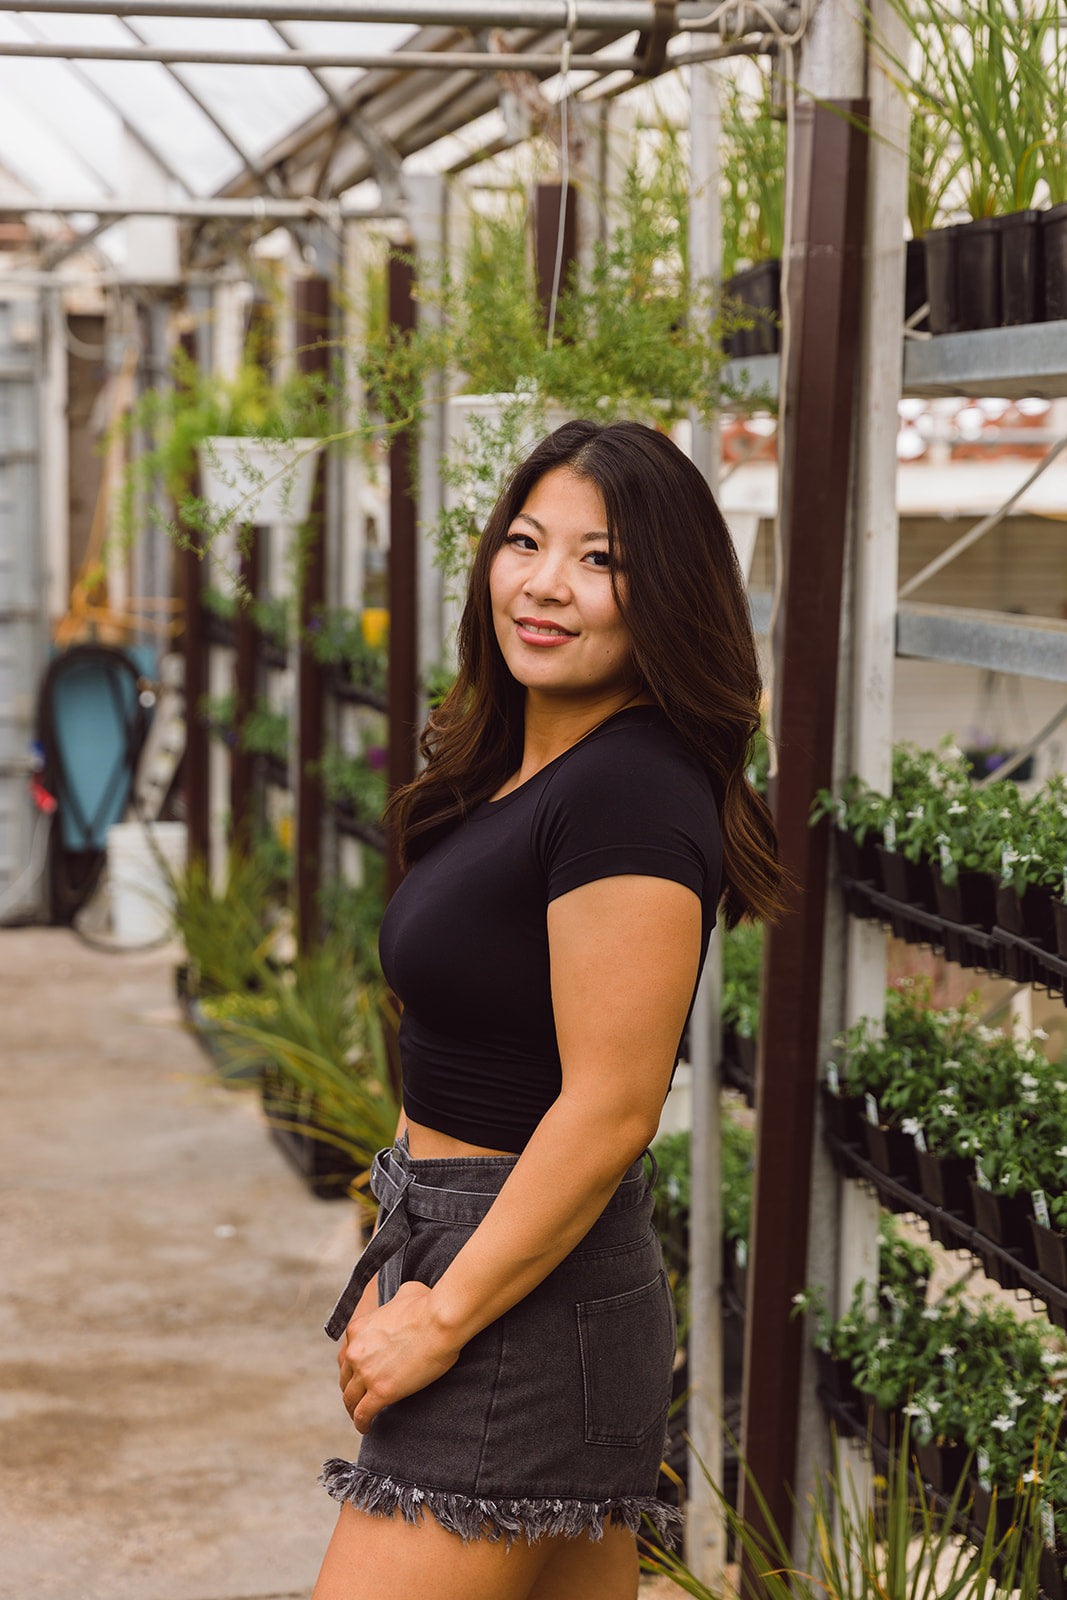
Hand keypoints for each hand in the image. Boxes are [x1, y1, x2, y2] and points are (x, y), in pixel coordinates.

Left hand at [339, 1280, 460, 1434]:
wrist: (440, 1320)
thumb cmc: (428, 1304)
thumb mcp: (405, 1292)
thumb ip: (396, 1300)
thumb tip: (405, 1299)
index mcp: (358, 1329)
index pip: (346, 1355)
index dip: (351, 1368)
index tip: (359, 1376)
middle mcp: (356, 1350)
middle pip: (344, 1378)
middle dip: (350, 1389)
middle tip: (357, 1398)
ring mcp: (366, 1372)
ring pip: (350, 1399)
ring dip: (353, 1409)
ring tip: (360, 1417)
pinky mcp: (380, 1391)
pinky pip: (363, 1414)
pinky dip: (362, 1423)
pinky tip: (366, 1427)